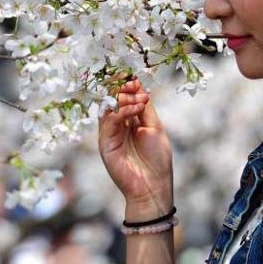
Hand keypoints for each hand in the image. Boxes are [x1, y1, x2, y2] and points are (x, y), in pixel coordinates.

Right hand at [98, 79, 173, 219]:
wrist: (153, 185)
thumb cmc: (157, 159)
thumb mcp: (155, 127)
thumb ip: (145, 108)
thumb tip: (140, 86)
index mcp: (131, 123)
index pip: (125, 100)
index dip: (128, 88)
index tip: (135, 78)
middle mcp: (118, 127)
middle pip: (114, 101)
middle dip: (122, 89)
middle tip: (132, 82)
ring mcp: (110, 135)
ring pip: (110, 108)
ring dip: (123, 98)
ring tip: (138, 96)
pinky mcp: (105, 144)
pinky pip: (109, 121)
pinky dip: (122, 111)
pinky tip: (136, 108)